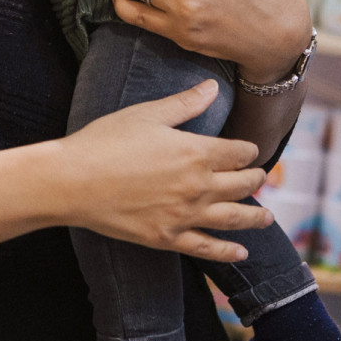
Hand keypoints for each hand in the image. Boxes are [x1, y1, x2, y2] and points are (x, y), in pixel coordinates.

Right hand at [55, 80, 271, 260]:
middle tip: (261, 178)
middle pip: (242, 185)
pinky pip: (207, 248)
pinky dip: (227, 251)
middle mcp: (199, 186)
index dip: (248, 151)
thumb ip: (185, 104)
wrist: (72, 181)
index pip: (239, 153)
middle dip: (255, 180)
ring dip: (255, 218)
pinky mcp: (167, 238)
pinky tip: (240, 253)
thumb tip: (213, 87)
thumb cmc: (106, 141)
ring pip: (234, 219)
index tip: (250, 151)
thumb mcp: (147, 114)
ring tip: (268, 217)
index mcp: (196, 152)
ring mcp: (185, 216)